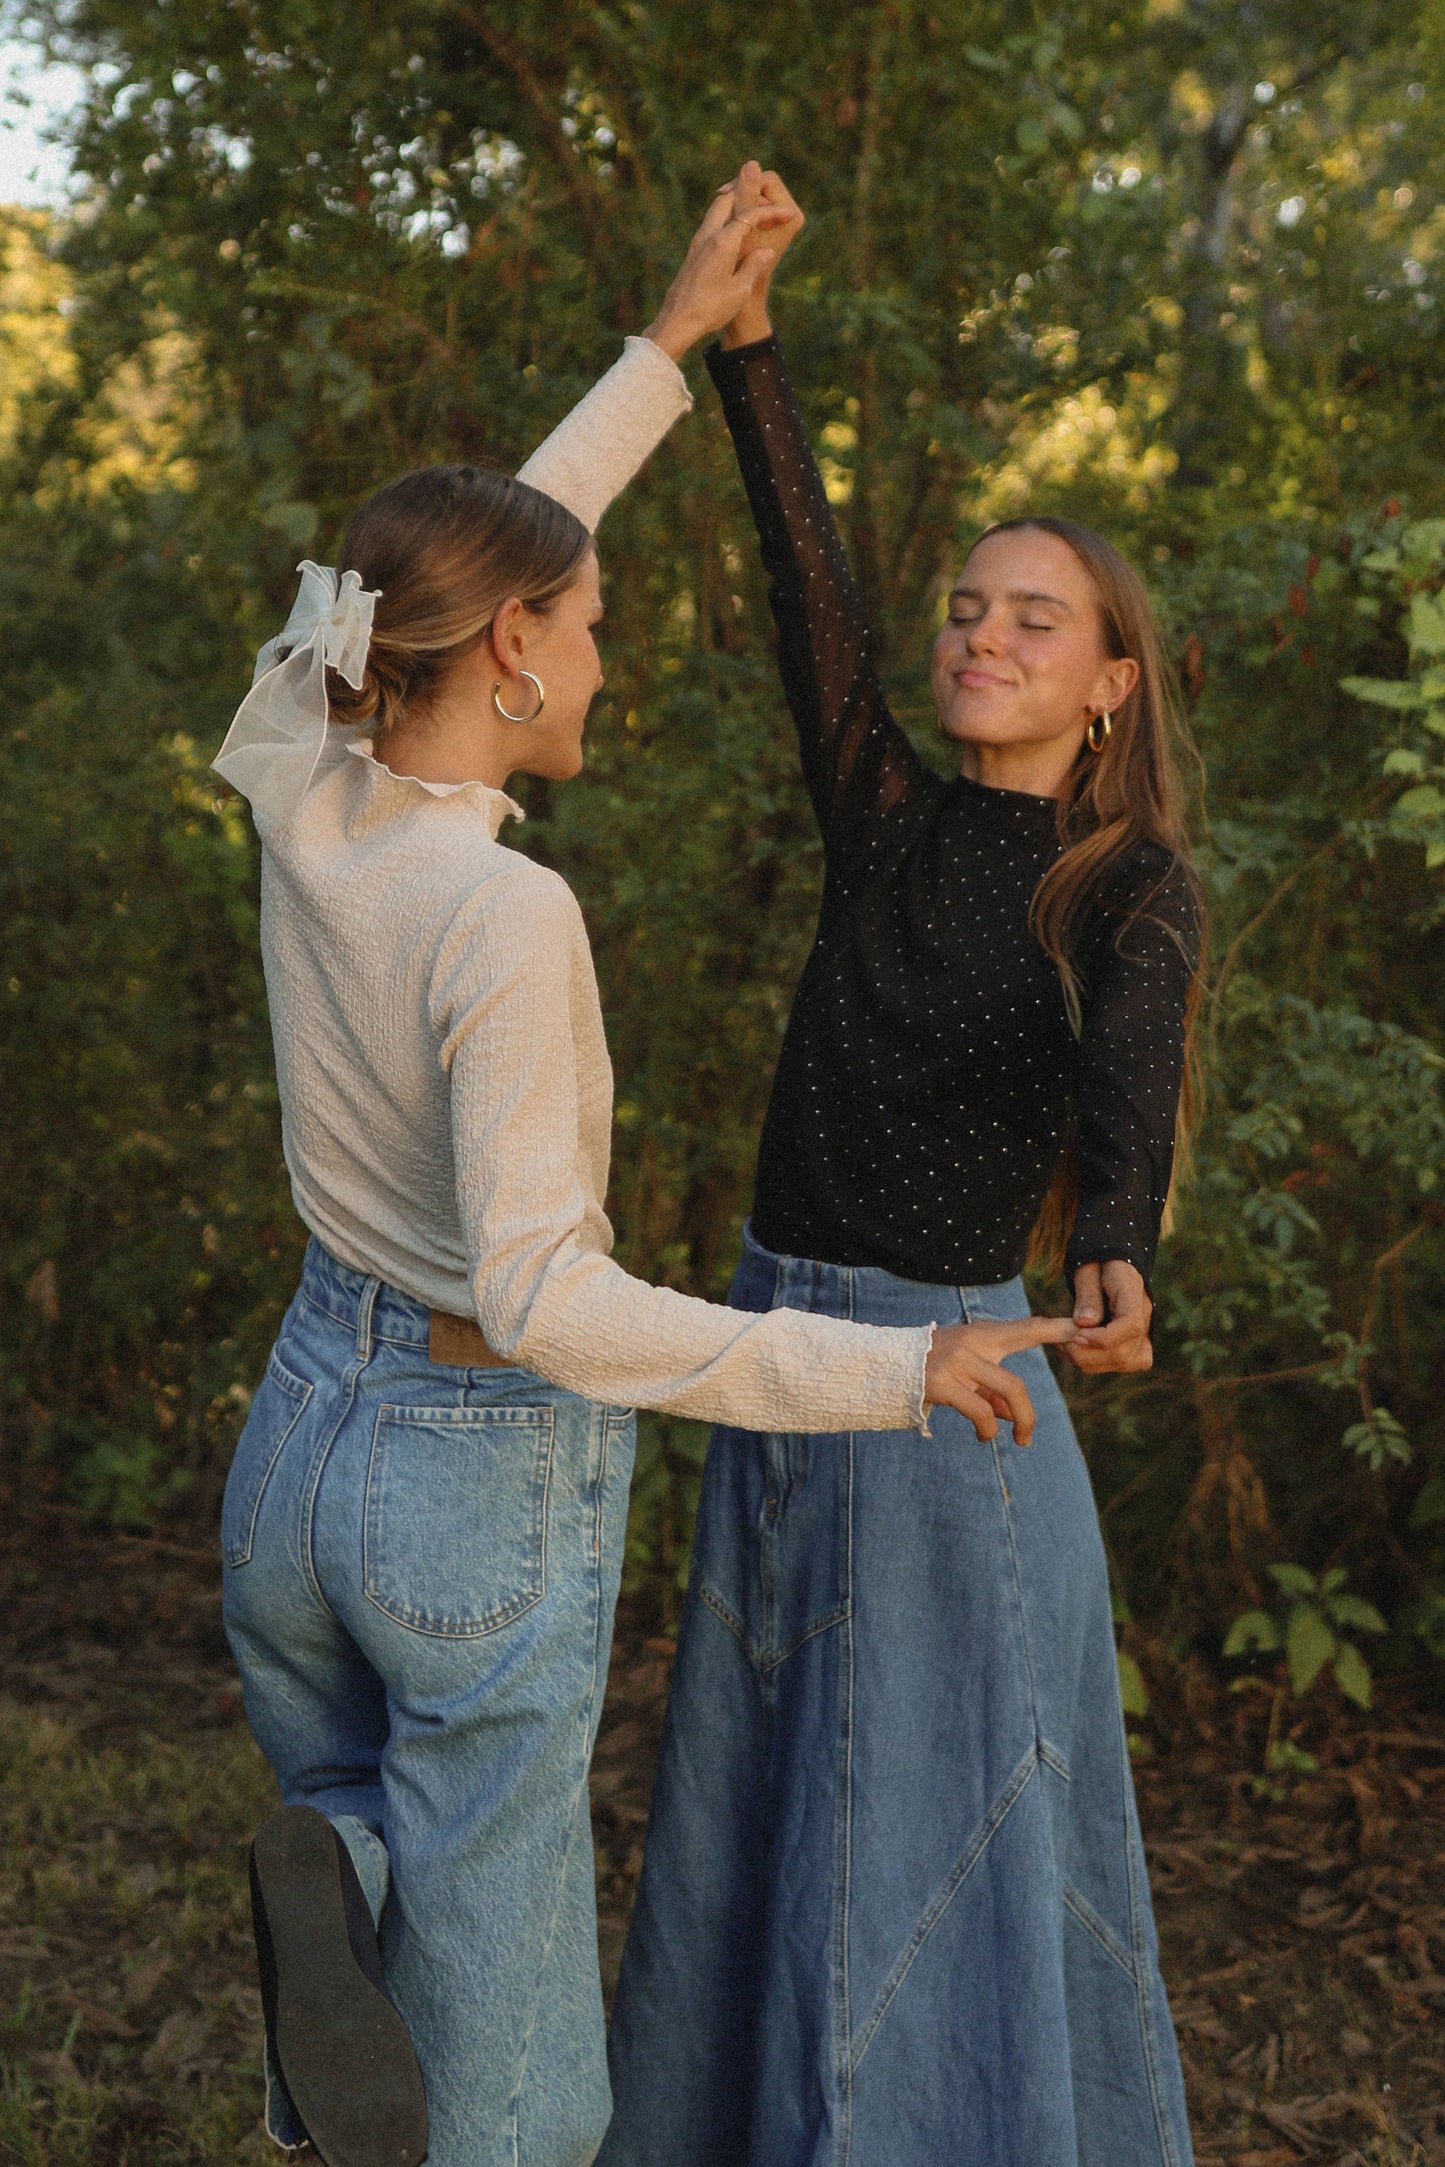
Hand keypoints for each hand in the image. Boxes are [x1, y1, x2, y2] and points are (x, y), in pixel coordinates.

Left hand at [643, 175, 794, 362]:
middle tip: (768, 208)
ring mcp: (698, 242)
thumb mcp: (740, 290)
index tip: (788, 214)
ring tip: (755, 219)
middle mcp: (708, 235)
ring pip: (717, 209)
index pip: (750, 214)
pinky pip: (712, 224)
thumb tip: (766, 251)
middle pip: (729, 199)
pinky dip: (727, 220)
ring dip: (737, 207)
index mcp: (723, 242)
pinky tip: (738, 235)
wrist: (677, 321)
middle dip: (750, 197)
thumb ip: (754, 266)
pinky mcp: (694, 251)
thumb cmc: (710, 309)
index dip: (771, 212)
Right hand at [923, 1314, 1076, 1444]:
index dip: (1056, 1331)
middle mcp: (971, 1344)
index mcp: (980, 1336)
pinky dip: (986, 1428)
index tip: (1082, 1331)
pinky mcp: (942, 1382)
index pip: (1025, 1329)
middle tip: (1027, 1437)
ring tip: (1016, 1440)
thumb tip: (1012, 1418)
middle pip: (1016, 1383)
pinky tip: (982, 1435)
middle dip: (1028, 1415)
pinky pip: (979, 1412)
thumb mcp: (963, 1372)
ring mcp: (956, 1362)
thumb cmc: (928, 1370)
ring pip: (1006, 1394)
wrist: (881, 1366)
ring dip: (1017, 1423)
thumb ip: (989, 1389)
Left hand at [1064, 1261, 1152, 1374]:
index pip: (1131, 1325)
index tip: (1076, 1335)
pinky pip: (1124, 1363)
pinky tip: (1077, 1350)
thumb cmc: (1097, 1263)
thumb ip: (1087, 1295)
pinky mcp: (1136, 1343)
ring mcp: (1143, 1331)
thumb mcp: (1087, 1270)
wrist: (1111, 1263)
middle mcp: (1145, 1315)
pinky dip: (1098, 1363)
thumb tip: (1084, 1323)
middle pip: (1126, 1352)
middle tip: (1061, 1341)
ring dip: (1089, 1361)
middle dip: (1089, 1354)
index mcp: (1134, 1292)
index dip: (1103, 1338)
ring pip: (1124, 1362)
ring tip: (1064, 1345)